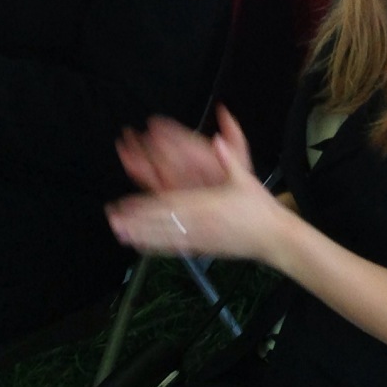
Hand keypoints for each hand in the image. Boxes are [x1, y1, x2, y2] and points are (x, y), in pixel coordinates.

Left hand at [106, 111, 285, 261]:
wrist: (273, 237)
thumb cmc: (260, 208)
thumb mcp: (246, 178)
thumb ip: (229, 157)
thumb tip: (217, 139)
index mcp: (208, 203)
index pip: (170, 204)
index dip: (146, 205)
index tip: (127, 203)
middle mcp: (200, 223)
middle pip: (162, 222)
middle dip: (136, 221)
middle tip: (113, 219)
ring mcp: (200, 237)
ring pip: (165, 236)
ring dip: (140, 235)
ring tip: (120, 233)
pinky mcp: (203, 248)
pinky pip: (174, 248)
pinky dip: (155, 247)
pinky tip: (141, 246)